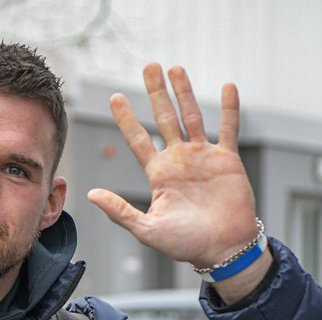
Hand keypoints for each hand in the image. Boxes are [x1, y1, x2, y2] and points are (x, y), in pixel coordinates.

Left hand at [87, 64, 261, 268]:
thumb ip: (120, 211)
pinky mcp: (228, 160)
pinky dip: (229, 109)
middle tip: (149, 67)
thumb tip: (91, 194)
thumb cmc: (185, 244)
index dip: (127, 119)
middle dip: (156, 93)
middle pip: (164, 118)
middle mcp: (179, 160)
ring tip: (176, 68)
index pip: (138, 139)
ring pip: (192, 116)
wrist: (223, 250)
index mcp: (159, 174)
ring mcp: (203, 157)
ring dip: (184, 92)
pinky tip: (228, 87)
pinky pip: (228, 129)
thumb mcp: (147, 229)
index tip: (115, 98)